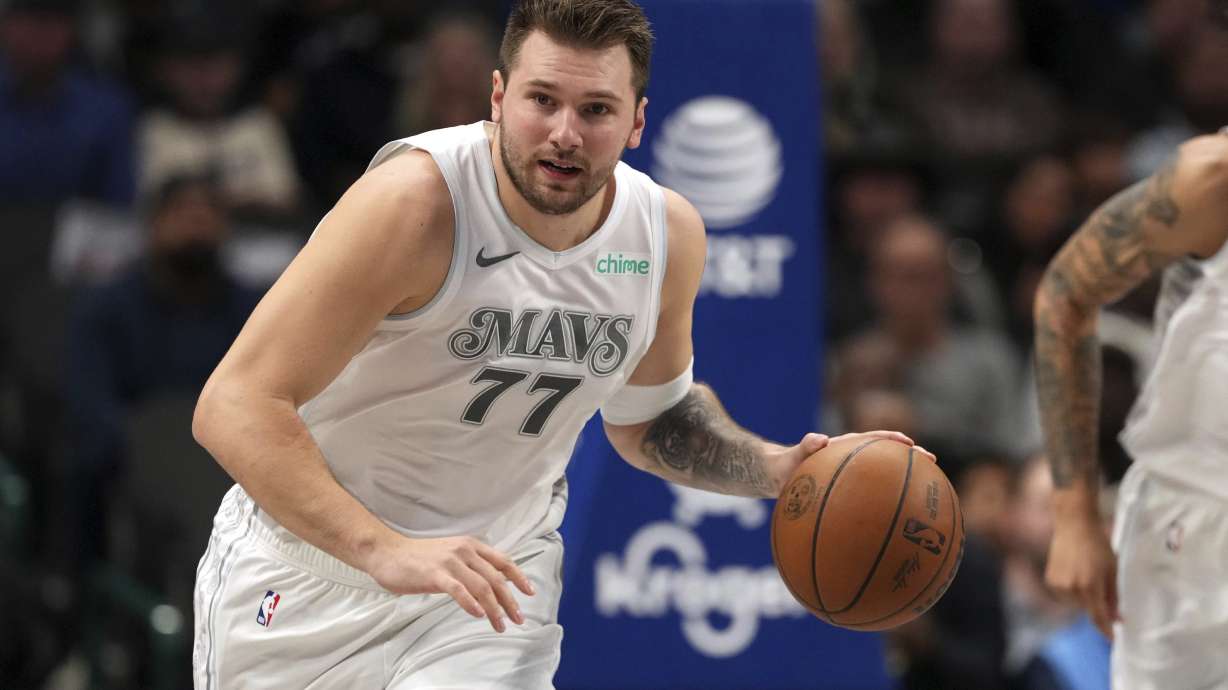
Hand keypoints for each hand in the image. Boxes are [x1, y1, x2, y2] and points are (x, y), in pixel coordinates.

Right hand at [364, 535, 534, 632]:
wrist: (389, 553)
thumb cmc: (420, 558)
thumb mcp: (451, 556)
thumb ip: (471, 566)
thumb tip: (493, 584)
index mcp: (471, 545)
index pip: (503, 561)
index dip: (519, 577)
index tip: (530, 592)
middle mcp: (464, 551)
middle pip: (496, 578)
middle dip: (510, 600)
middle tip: (518, 619)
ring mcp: (450, 562)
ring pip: (481, 587)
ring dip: (494, 609)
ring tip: (500, 625)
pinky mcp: (435, 574)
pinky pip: (458, 590)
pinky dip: (470, 603)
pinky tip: (478, 614)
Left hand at [770, 430, 934, 495]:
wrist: (776, 477)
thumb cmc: (784, 465)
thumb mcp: (791, 456)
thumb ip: (804, 447)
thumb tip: (820, 439)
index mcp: (845, 448)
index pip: (875, 440)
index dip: (895, 442)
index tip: (914, 447)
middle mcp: (855, 462)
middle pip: (888, 458)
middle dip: (911, 459)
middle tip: (932, 464)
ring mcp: (853, 479)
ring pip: (883, 480)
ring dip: (903, 484)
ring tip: (926, 496)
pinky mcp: (848, 494)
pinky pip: (869, 500)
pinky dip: (882, 509)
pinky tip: (894, 528)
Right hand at [1045, 514, 1118, 638]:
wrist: (1073, 525)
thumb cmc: (1098, 544)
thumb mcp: (1112, 569)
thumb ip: (1113, 596)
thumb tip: (1116, 617)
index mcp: (1090, 585)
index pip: (1098, 616)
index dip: (1106, 629)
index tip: (1113, 638)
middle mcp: (1071, 588)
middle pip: (1087, 610)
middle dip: (1096, 606)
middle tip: (1102, 590)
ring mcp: (1058, 584)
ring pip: (1074, 604)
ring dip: (1083, 599)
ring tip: (1087, 578)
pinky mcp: (1050, 580)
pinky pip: (1063, 596)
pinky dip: (1071, 592)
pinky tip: (1076, 575)